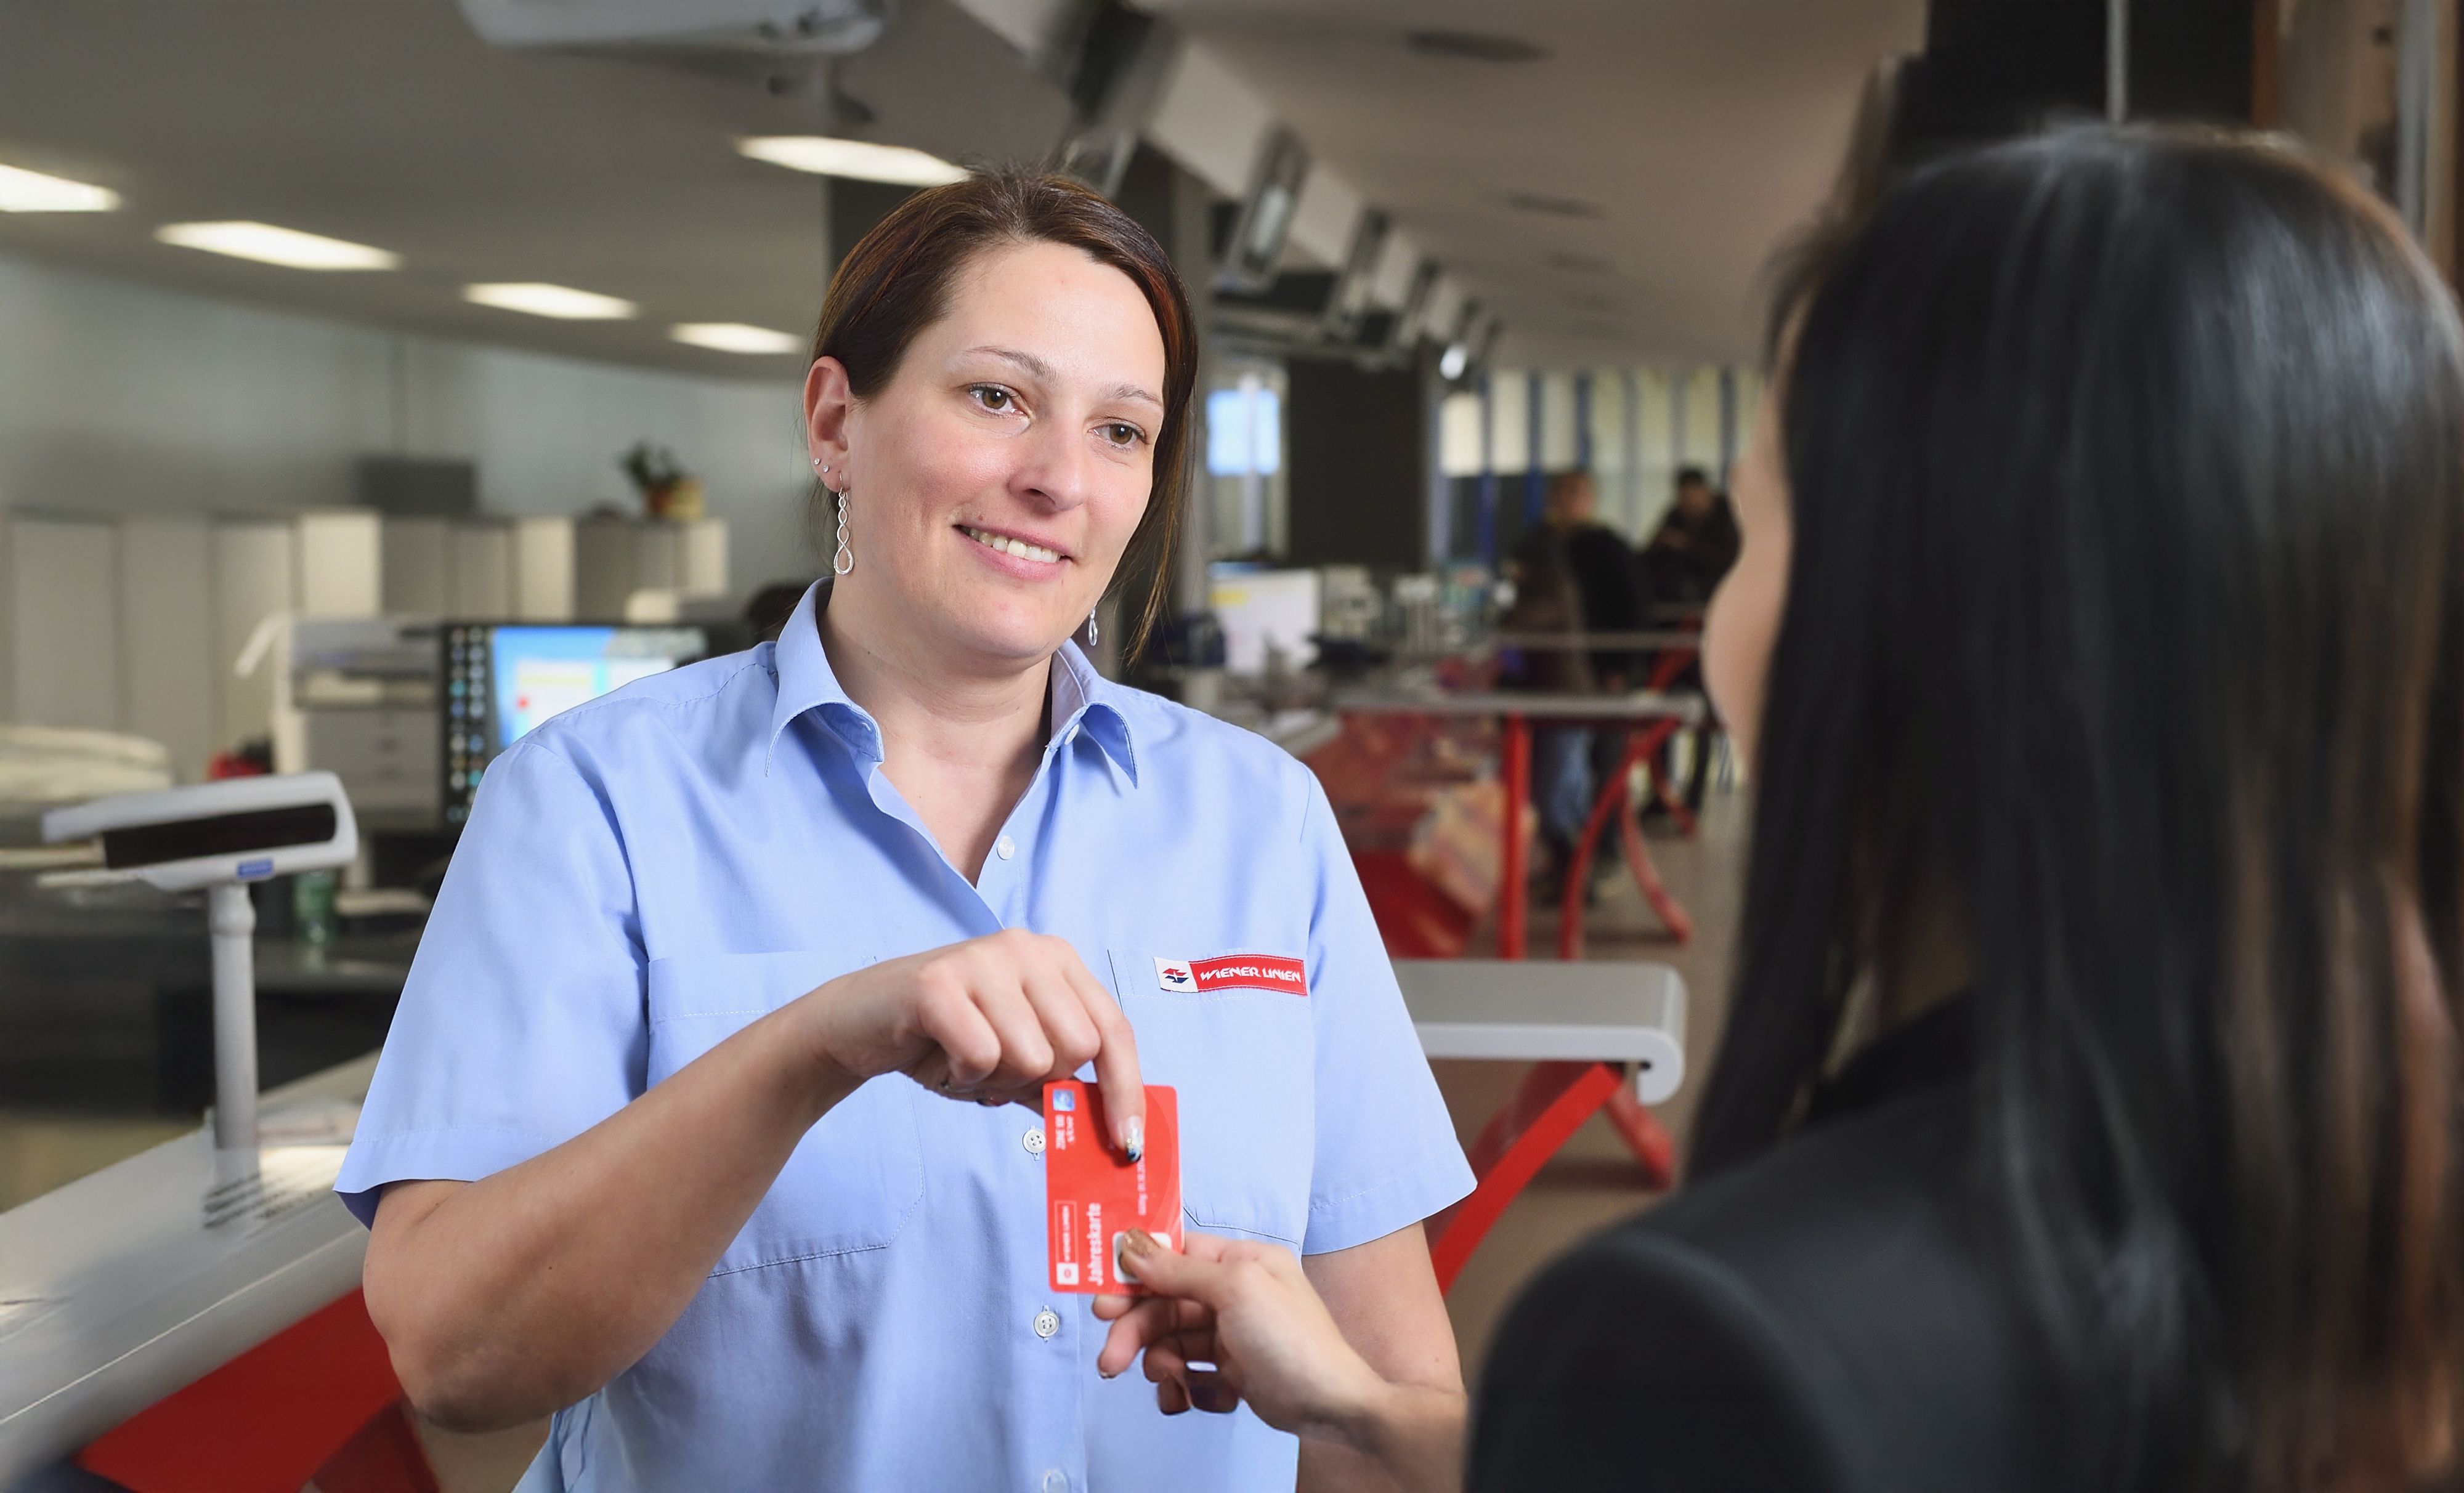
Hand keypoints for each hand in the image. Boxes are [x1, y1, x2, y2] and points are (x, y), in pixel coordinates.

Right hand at [791, 929, 1143, 1153]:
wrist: (858, 1023)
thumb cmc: (945, 1041)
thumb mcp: (1014, 1061)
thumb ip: (1062, 1085)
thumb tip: (1117, 1132)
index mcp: (1057, 959)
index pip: (1114, 1030)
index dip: (1126, 1090)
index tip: (1128, 1144)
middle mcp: (1027, 948)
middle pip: (1077, 1048)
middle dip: (1040, 1080)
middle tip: (996, 1070)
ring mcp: (983, 959)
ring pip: (1032, 1058)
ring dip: (996, 1080)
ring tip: (963, 1060)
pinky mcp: (938, 983)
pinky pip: (982, 1057)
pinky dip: (963, 1075)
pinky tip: (941, 1056)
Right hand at [1094, 1230, 1383, 1437]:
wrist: (1331, 1407)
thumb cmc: (1292, 1340)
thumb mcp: (1235, 1290)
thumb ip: (1179, 1268)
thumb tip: (1133, 1244)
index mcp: (1242, 1261)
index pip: (1175, 1256)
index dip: (1137, 1275)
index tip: (1103, 1298)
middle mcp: (1236, 1294)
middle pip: (1165, 1304)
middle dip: (1136, 1332)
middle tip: (1110, 1361)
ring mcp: (1234, 1334)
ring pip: (1172, 1343)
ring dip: (1160, 1365)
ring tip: (1170, 1384)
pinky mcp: (1233, 1372)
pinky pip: (1190, 1374)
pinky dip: (1185, 1388)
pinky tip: (1193, 1398)